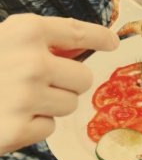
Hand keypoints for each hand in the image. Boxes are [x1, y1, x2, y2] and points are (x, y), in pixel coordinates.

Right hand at [0, 14, 118, 154]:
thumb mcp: (5, 41)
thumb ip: (40, 41)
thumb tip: (82, 49)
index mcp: (26, 30)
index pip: (79, 33)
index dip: (100, 37)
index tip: (112, 42)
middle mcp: (31, 61)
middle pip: (83, 77)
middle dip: (67, 82)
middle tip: (37, 83)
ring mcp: (25, 96)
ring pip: (70, 104)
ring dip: (50, 106)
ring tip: (17, 100)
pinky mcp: (17, 129)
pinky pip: (49, 128)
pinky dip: (32, 126)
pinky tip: (8, 118)